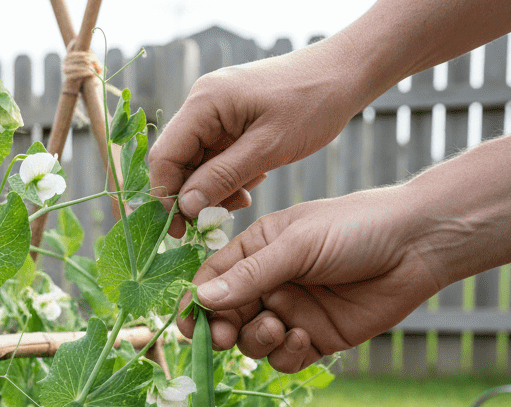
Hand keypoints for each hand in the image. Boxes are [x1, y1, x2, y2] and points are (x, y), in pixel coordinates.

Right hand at [149, 39, 367, 234]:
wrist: (345, 73)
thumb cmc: (313, 103)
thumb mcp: (268, 148)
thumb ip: (223, 177)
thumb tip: (185, 207)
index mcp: (205, 102)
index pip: (165, 156)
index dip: (167, 196)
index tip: (181, 229)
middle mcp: (203, 103)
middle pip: (178, 160)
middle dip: (193, 195)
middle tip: (213, 222)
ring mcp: (216, 111)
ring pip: (197, 162)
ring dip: (213, 188)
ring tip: (243, 200)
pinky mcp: (231, 119)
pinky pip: (216, 155)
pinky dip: (228, 175)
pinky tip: (252, 180)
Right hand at [176, 186, 453, 372]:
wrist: (418, 245)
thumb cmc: (356, 228)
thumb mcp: (297, 245)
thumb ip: (251, 275)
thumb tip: (202, 300)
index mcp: (257, 251)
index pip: (212, 281)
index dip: (197, 303)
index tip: (190, 323)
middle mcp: (270, 284)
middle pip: (226, 317)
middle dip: (222, 329)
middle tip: (226, 334)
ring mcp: (293, 313)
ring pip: (253, 342)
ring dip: (258, 341)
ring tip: (280, 326)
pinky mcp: (317, 338)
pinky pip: (285, 359)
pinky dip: (286, 355)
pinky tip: (302, 338)